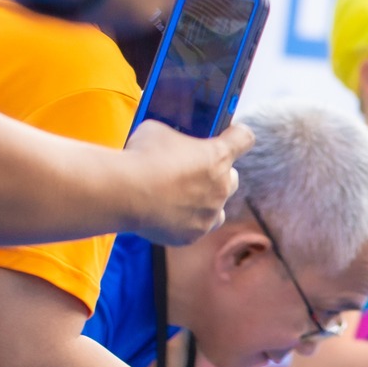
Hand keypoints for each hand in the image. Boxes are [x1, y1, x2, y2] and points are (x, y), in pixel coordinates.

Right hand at [121, 120, 252, 245]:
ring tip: (181, 197)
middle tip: (194, 170)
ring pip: (217, 208)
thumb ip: (175, 138)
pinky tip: (165, 213)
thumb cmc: (140, 156)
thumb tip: (171, 142)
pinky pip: (195, 227)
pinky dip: (184, 221)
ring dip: (205, 202)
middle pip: (232, 177)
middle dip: (217, 173)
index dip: (237, 134)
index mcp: (217, 156)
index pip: (244, 138)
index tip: (231, 133)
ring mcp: (209, 214)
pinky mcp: (193, 234)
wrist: (123, 193)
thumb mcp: (157, 131)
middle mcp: (221, 186)